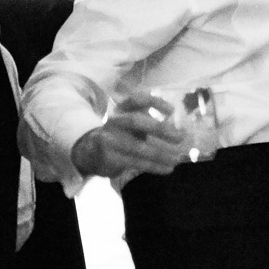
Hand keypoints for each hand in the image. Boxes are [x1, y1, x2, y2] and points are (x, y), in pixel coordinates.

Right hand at [70, 95, 189, 178]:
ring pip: (137, 147)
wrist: (88, 152)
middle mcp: (114, 122)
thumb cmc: (119, 136)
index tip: (172, 110)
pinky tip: (167, 169)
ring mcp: (109, 140)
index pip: (136, 99)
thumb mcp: (130, 123)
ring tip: (177, 159)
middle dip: (159, 129)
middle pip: (135, 121)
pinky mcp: (109, 158)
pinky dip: (154, 166)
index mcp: (121, 110)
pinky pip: (135, 162)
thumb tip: (180, 128)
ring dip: (161, 154)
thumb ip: (150, 121)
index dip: (154, 102)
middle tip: (180, 137)